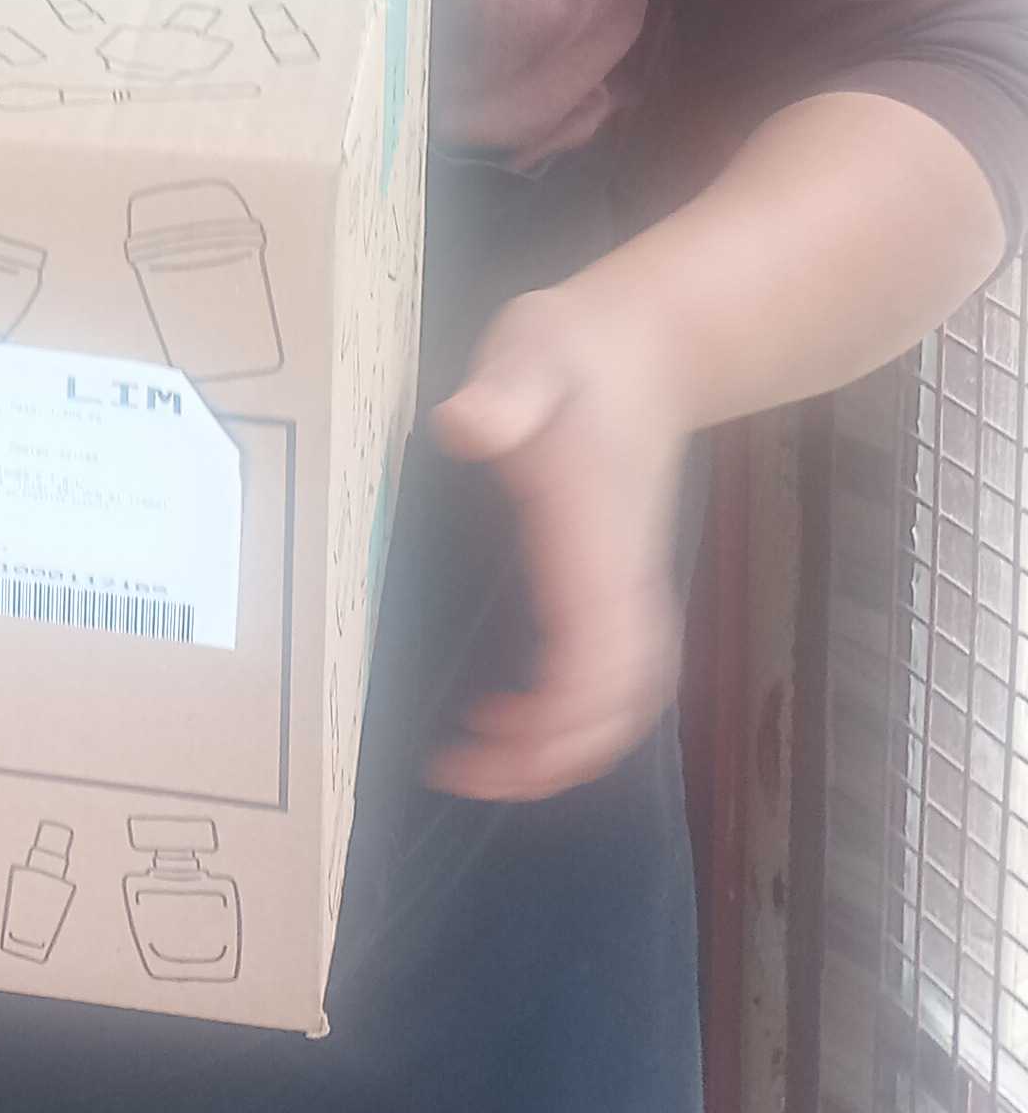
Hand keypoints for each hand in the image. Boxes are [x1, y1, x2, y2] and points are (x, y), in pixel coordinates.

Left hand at [426, 280, 689, 799]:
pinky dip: (570, 716)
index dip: (552, 719)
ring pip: (623, 705)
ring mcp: (628, 589)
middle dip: (548, 759)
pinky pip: (614, 681)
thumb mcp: (533, 350)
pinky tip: (509, 708)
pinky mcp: (617, 587)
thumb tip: (465, 426)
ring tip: (479, 755)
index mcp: (597, 541)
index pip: (598, 661)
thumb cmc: (580, 352)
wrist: (652, 345)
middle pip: (616, 708)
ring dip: (559, 749)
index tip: (480, 736)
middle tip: (459, 767)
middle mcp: (623, 582)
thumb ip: (506, 389)